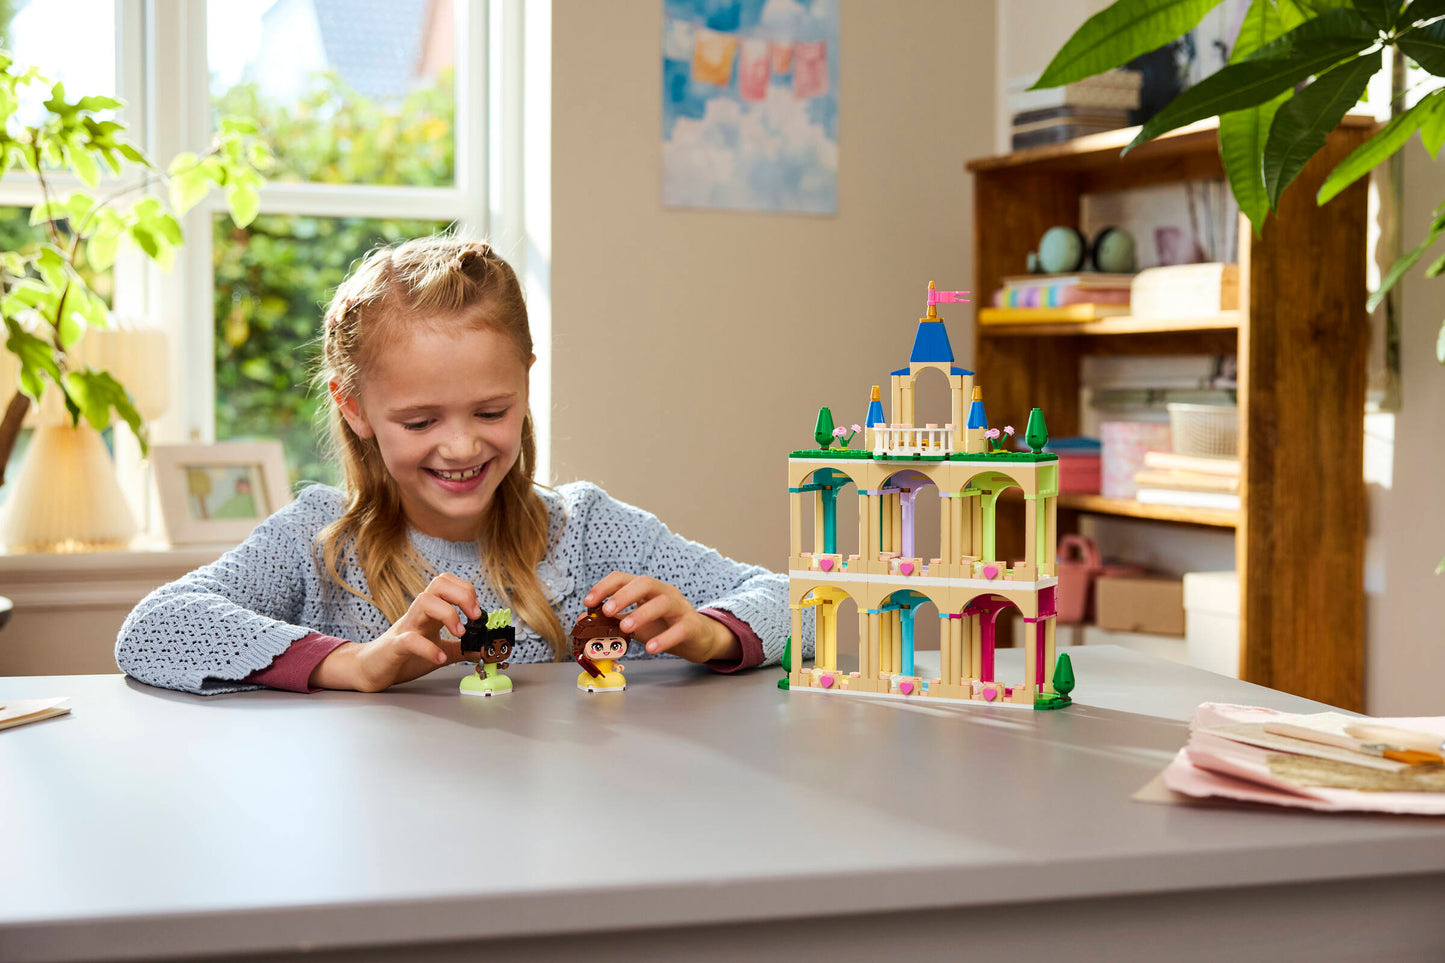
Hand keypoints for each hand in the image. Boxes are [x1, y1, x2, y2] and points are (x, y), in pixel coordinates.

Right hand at [311, 574, 478, 691]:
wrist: (368, 670)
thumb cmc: (403, 656)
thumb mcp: (438, 650)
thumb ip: (460, 649)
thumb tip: (483, 648)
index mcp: (428, 612)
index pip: (447, 583)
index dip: (466, 590)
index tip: (477, 612)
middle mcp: (417, 614)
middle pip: (438, 584)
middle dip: (462, 594)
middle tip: (474, 616)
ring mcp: (405, 628)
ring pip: (423, 602)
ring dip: (448, 613)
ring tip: (460, 632)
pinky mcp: (394, 647)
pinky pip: (409, 640)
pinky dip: (428, 648)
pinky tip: (440, 656)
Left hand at [583, 572, 739, 664]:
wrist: (698, 638)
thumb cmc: (664, 626)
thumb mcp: (635, 623)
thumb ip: (612, 621)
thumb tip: (584, 621)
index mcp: (646, 589)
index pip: (623, 578)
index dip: (604, 587)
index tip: (589, 602)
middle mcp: (664, 592)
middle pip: (645, 583)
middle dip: (624, 595)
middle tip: (607, 610)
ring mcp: (680, 607)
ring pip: (663, 602)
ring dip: (642, 614)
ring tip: (627, 628)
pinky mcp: (692, 626)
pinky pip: (680, 629)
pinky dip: (665, 638)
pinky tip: (651, 647)